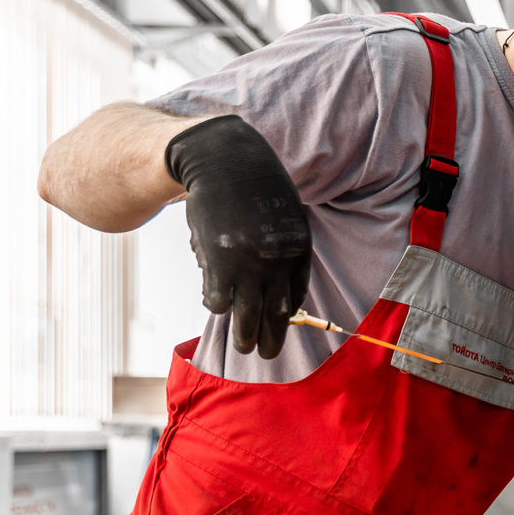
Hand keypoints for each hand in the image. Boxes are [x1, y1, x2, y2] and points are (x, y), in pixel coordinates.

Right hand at [165, 115, 310, 357]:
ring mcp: (248, 265)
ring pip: (248, 314)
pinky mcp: (219, 263)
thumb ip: (279, 246)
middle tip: (265, 354)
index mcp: (298, 249)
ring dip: (245, 335)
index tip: (281, 325)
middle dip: (271, 337)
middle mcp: (277, 262)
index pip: (296, 294)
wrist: (226, 160)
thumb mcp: (282, 215)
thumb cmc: (255, 185)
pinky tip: (216, 307)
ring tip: (244, 348)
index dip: (287, 314)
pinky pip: (218, 299)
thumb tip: (270, 279)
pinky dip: (217, 306)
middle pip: (276, 312)